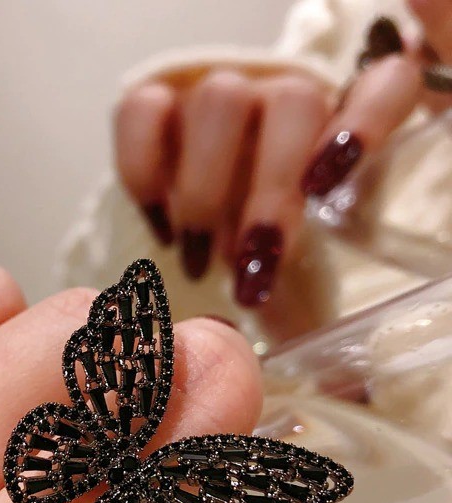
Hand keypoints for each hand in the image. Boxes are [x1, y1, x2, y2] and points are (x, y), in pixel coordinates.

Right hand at [115, 39, 420, 312]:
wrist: (194, 217)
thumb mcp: (291, 281)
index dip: (367, 121)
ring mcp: (219, 92)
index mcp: (339, 132)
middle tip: (243, 267)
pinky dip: (144, 173)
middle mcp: (284, 98)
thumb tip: (343, 392)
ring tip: (197, 260)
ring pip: (218, 102)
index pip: (382, 87)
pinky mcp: (156, 101)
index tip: (331, 182)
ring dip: (203, 191)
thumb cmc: (252, 250)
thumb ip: (311, 318)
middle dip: (266, 194)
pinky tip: (161, 228)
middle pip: (292, 104)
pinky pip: (143, 112)